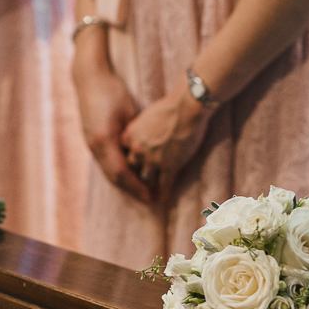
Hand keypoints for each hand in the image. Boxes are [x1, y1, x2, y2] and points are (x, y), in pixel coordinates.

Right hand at [73, 27, 152, 202]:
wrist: (89, 78)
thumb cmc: (112, 90)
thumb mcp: (129, 112)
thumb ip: (135, 134)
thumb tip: (146, 153)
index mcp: (104, 140)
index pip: (122, 173)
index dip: (137, 187)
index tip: (152, 196)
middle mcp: (94, 146)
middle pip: (113, 178)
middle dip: (132, 190)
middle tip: (149, 199)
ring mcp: (90, 144)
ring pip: (108, 172)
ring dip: (124, 183)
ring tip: (141, 191)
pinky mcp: (90, 140)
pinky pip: (105, 163)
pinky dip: (118, 172)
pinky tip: (129, 174)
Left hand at [121, 78, 209, 201]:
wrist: (186, 107)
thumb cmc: (169, 106)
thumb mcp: (146, 116)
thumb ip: (141, 128)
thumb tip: (143, 132)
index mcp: (129, 136)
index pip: (122, 152)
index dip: (126, 157)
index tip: (128, 163)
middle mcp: (137, 150)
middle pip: (131, 166)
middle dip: (134, 172)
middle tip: (136, 180)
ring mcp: (153, 160)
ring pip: (145, 177)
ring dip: (147, 184)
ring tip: (147, 194)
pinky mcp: (169, 166)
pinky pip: (164, 184)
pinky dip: (162, 194)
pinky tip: (161, 202)